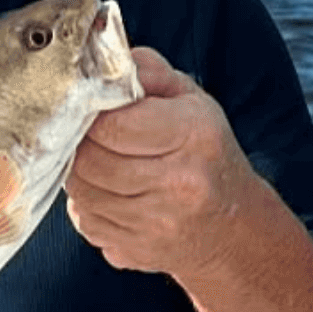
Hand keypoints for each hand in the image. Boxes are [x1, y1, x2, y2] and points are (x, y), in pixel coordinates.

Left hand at [65, 48, 259, 283]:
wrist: (232, 230)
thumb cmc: (208, 155)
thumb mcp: (193, 100)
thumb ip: (147, 71)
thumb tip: (101, 60)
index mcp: (194, 136)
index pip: (112, 124)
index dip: (90, 113)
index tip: (91, 108)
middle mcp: (178, 184)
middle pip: (89, 159)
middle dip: (81, 143)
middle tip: (89, 134)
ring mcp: (155, 224)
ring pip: (80, 191)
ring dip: (81, 173)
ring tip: (102, 161)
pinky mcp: (134, 251)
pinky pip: (85, 221)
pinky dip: (88, 204)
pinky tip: (111, 193)